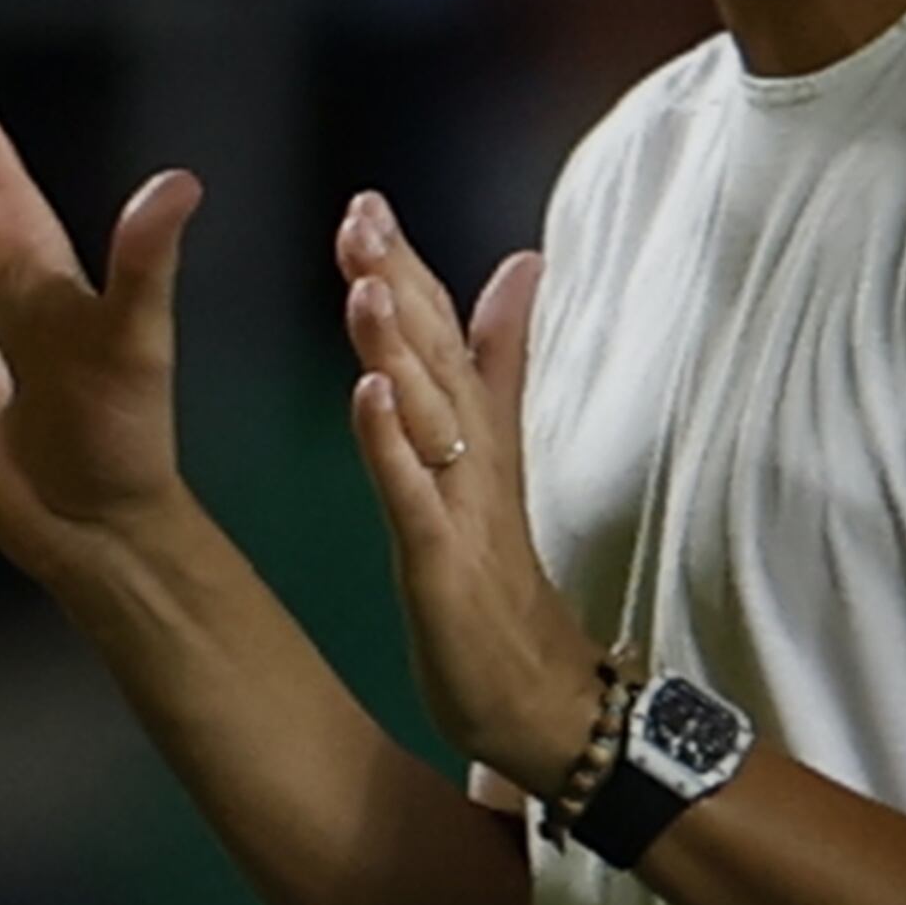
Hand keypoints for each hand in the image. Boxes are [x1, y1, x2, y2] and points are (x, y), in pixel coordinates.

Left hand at [338, 193, 604, 794]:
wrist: (543, 703)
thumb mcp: (498, 469)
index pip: (445, 338)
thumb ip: (503, 368)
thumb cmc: (505, 591)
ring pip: (428, 415)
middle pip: (436, 358)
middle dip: (400, 281)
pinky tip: (367, 391)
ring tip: (365, 280)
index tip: (370, 202)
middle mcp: (475, 461)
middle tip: (362, 212)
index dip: (411, 269)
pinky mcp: (445, 565)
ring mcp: (462, 510)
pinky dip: (390, 442)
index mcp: (480, 439)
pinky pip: (415, 496)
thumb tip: (518, 271)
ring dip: (399, 344)